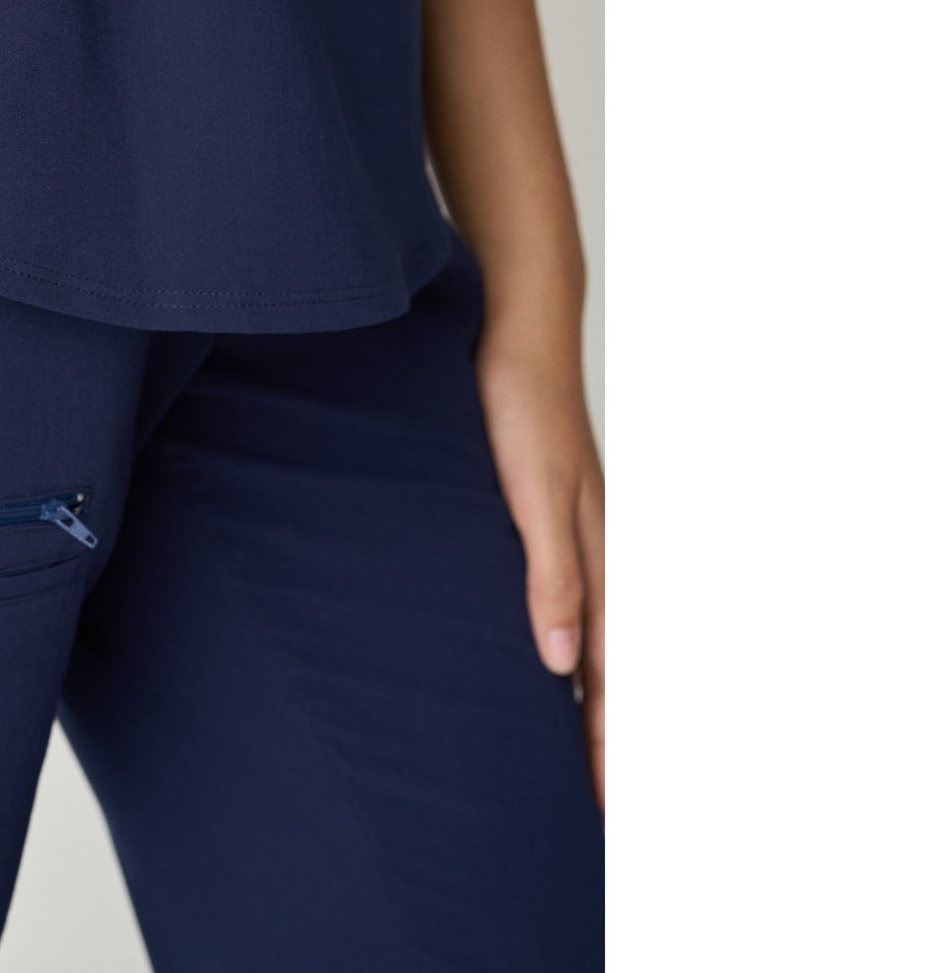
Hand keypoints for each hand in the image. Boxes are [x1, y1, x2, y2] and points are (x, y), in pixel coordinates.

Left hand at [477, 318, 604, 807]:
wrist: (514, 326)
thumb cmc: (519, 404)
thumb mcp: (533, 493)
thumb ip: (552, 573)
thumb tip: (561, 664)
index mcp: (596, 551)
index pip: (608, 668)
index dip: (607, 734)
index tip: (608, 797)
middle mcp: (591, 544)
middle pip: (606, 658)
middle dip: (606, 728)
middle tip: (602, 796)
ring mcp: (571, 524)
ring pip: (591, 627)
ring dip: (591, 687)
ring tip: (586, 740)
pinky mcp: (545, 502)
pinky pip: (567, 588)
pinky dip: (569, 634)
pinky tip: (548, 645)